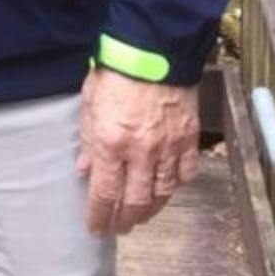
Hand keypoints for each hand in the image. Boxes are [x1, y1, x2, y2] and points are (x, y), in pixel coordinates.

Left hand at [75, 66, 199, 234]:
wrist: (154, 47)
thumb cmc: (117, 70)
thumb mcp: (90, 103)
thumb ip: (89, 140)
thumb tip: (85, 169)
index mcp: (111, 141)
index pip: (104, 193)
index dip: (99, 216)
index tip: (95, 227)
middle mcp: (141, 150)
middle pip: (136, 201)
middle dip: (125, 220)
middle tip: (119, 227)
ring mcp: (168, 146)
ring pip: (162, 193)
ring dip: (151, 210)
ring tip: (141, 216)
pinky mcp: (188, 138)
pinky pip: (186, 173)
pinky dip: (177, 185)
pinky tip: (168, 188)